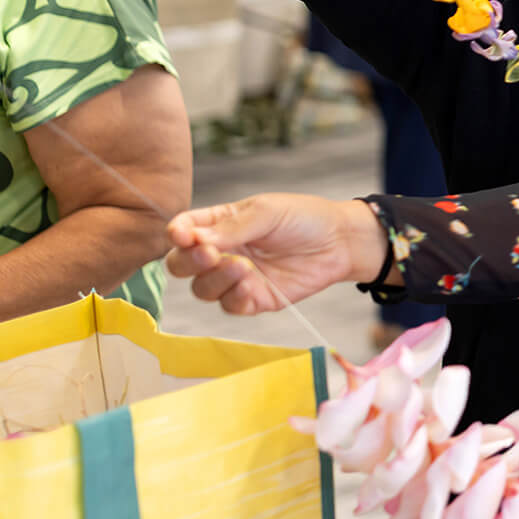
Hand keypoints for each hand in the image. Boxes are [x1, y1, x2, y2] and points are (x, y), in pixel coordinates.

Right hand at [165, 194, 384, 314]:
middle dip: (189, 261)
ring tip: (241, 265)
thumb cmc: (305, 218)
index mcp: (220, 223)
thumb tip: (195, 240)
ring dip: (215, 279)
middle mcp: (223, 251)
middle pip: (183, 264)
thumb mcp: (268, 212)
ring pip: (203, 288)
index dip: (177, 234)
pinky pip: (230, 306)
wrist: (341, 241)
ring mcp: (237, 277)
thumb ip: (232, 228)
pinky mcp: (255, 298)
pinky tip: (248, 285)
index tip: (184, 236)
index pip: (184, 230)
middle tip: (209, 254)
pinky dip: (233, 297)